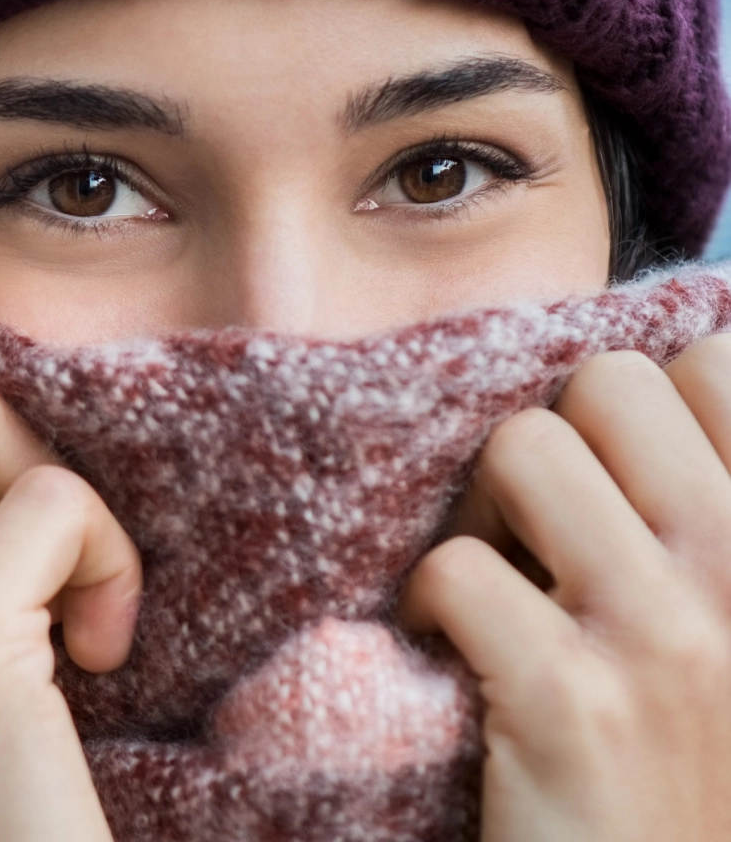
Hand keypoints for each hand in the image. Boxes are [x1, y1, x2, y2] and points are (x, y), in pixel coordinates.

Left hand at [402, 336, 730, 841]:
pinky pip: (458, 567)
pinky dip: (427, 605)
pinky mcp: (571, 698)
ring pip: (523, 447)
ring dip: (482, 512)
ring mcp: (667, 634)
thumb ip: (699, 520)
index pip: (714, 362)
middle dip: (551, 442)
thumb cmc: (697, 766)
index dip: (635, 406)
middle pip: (606, 383)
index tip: (607, 478)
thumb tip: (619, 398)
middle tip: (535, 526)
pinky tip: (449, 650)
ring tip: (493, 582)